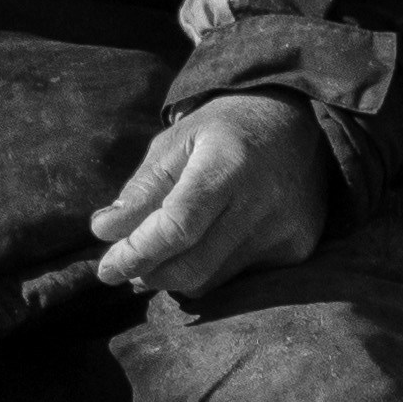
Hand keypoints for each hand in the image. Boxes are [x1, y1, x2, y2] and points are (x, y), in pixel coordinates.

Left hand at [93, 92, 334, 308]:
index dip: (138, 253)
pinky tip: (211, 241)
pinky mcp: (297, 249)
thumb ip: (143, 188)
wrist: (298, 121)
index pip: (177, 227)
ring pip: (212, 280)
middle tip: (127, 265)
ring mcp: (285, 230)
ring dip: (177, 274)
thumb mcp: (177, 141)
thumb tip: (104, 232)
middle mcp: (262, 202)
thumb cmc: (225, 130)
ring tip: (165, 250)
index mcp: (228, 165)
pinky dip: (211, 268)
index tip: (108, 267)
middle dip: (150, 274)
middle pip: (193, 267)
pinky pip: (238, 279)